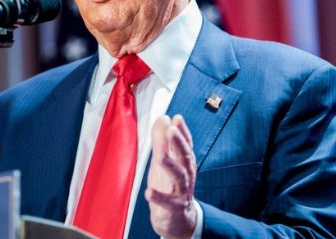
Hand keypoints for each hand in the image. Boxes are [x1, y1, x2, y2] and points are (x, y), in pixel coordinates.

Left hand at [145, 115, 196, 238]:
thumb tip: (163, 117)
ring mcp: (182, 190)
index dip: (182, 131)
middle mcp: (187, 174)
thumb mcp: (165, 160)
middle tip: (171, 130)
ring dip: (170, 165)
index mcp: (184, 161)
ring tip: (159, 156)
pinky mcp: (175, 207)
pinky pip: (168, 202)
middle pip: (185, 156)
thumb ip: (162, 140)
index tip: (177, 118)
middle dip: (179, 143)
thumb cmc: (169, 184)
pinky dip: (159, 197)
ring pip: (179, 176)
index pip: (186, 143)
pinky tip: (148, 192)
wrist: (177, 218)